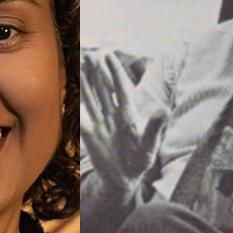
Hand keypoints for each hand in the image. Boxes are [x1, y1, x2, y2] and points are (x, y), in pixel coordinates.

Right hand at [80, 49, 167, 202]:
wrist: (124, 178)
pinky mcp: (89, 134)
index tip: (107, 55)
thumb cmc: (140, 160)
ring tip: (78, 66)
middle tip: (89, 54)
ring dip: (85, 83)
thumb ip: (155, 128)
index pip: (120, 88)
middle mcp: (113, 115)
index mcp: (129, 114)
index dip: (114, 71)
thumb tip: (164, 110)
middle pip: (103, 88)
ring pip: (91, 98)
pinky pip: (80, 116)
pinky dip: (74, 104)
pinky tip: (68, 92)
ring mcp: (100, 123)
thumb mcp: (150, 145)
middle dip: (96, 71)